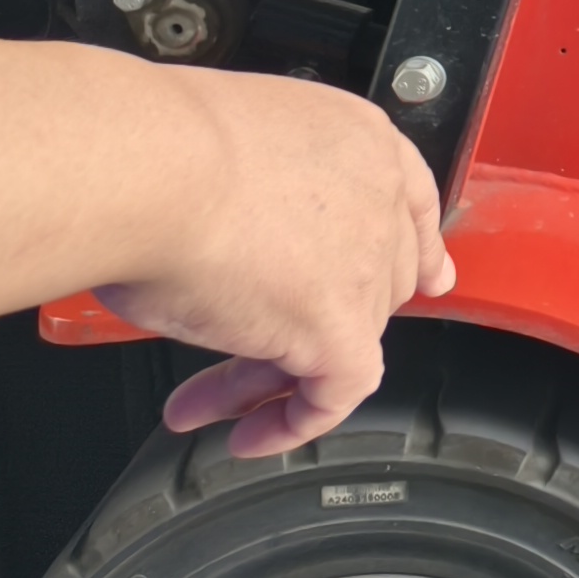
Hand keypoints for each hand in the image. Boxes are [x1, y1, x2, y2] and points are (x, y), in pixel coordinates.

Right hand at [101, 70, 454, 458]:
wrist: (153, 169)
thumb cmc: (157, 149)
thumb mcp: (219, 146)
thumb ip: (245, 189)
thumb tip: (206, 221)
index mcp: (357, 141)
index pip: (406, 203)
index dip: (410, 249)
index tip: (425, 280)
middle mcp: (376, 198)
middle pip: (367, 277)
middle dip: (302, 322)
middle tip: (237, 352)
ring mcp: (366, 262)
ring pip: (341, 334)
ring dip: (266, 376)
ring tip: (198, 403)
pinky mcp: (339, 324)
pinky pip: (337, 390)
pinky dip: (294, 422)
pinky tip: (249, 436)